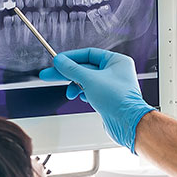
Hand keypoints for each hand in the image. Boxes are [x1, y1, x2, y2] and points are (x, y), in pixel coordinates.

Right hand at [38, 48, 154, 152]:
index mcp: (117, 61)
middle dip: (67, 73)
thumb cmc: (118, 100)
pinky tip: (81, 98)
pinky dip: (83, 94)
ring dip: (76, 86)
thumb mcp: (89, 79)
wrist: (127, 123)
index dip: (72, 57)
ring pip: (87, 81)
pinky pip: (91, 92)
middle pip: (85, 68)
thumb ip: (72, 69)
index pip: (89, 54)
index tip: (58, 61)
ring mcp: (112, 86)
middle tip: (49, 74)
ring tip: (70, 93)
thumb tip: (60, 61)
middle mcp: (116, 72)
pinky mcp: (108, 99)